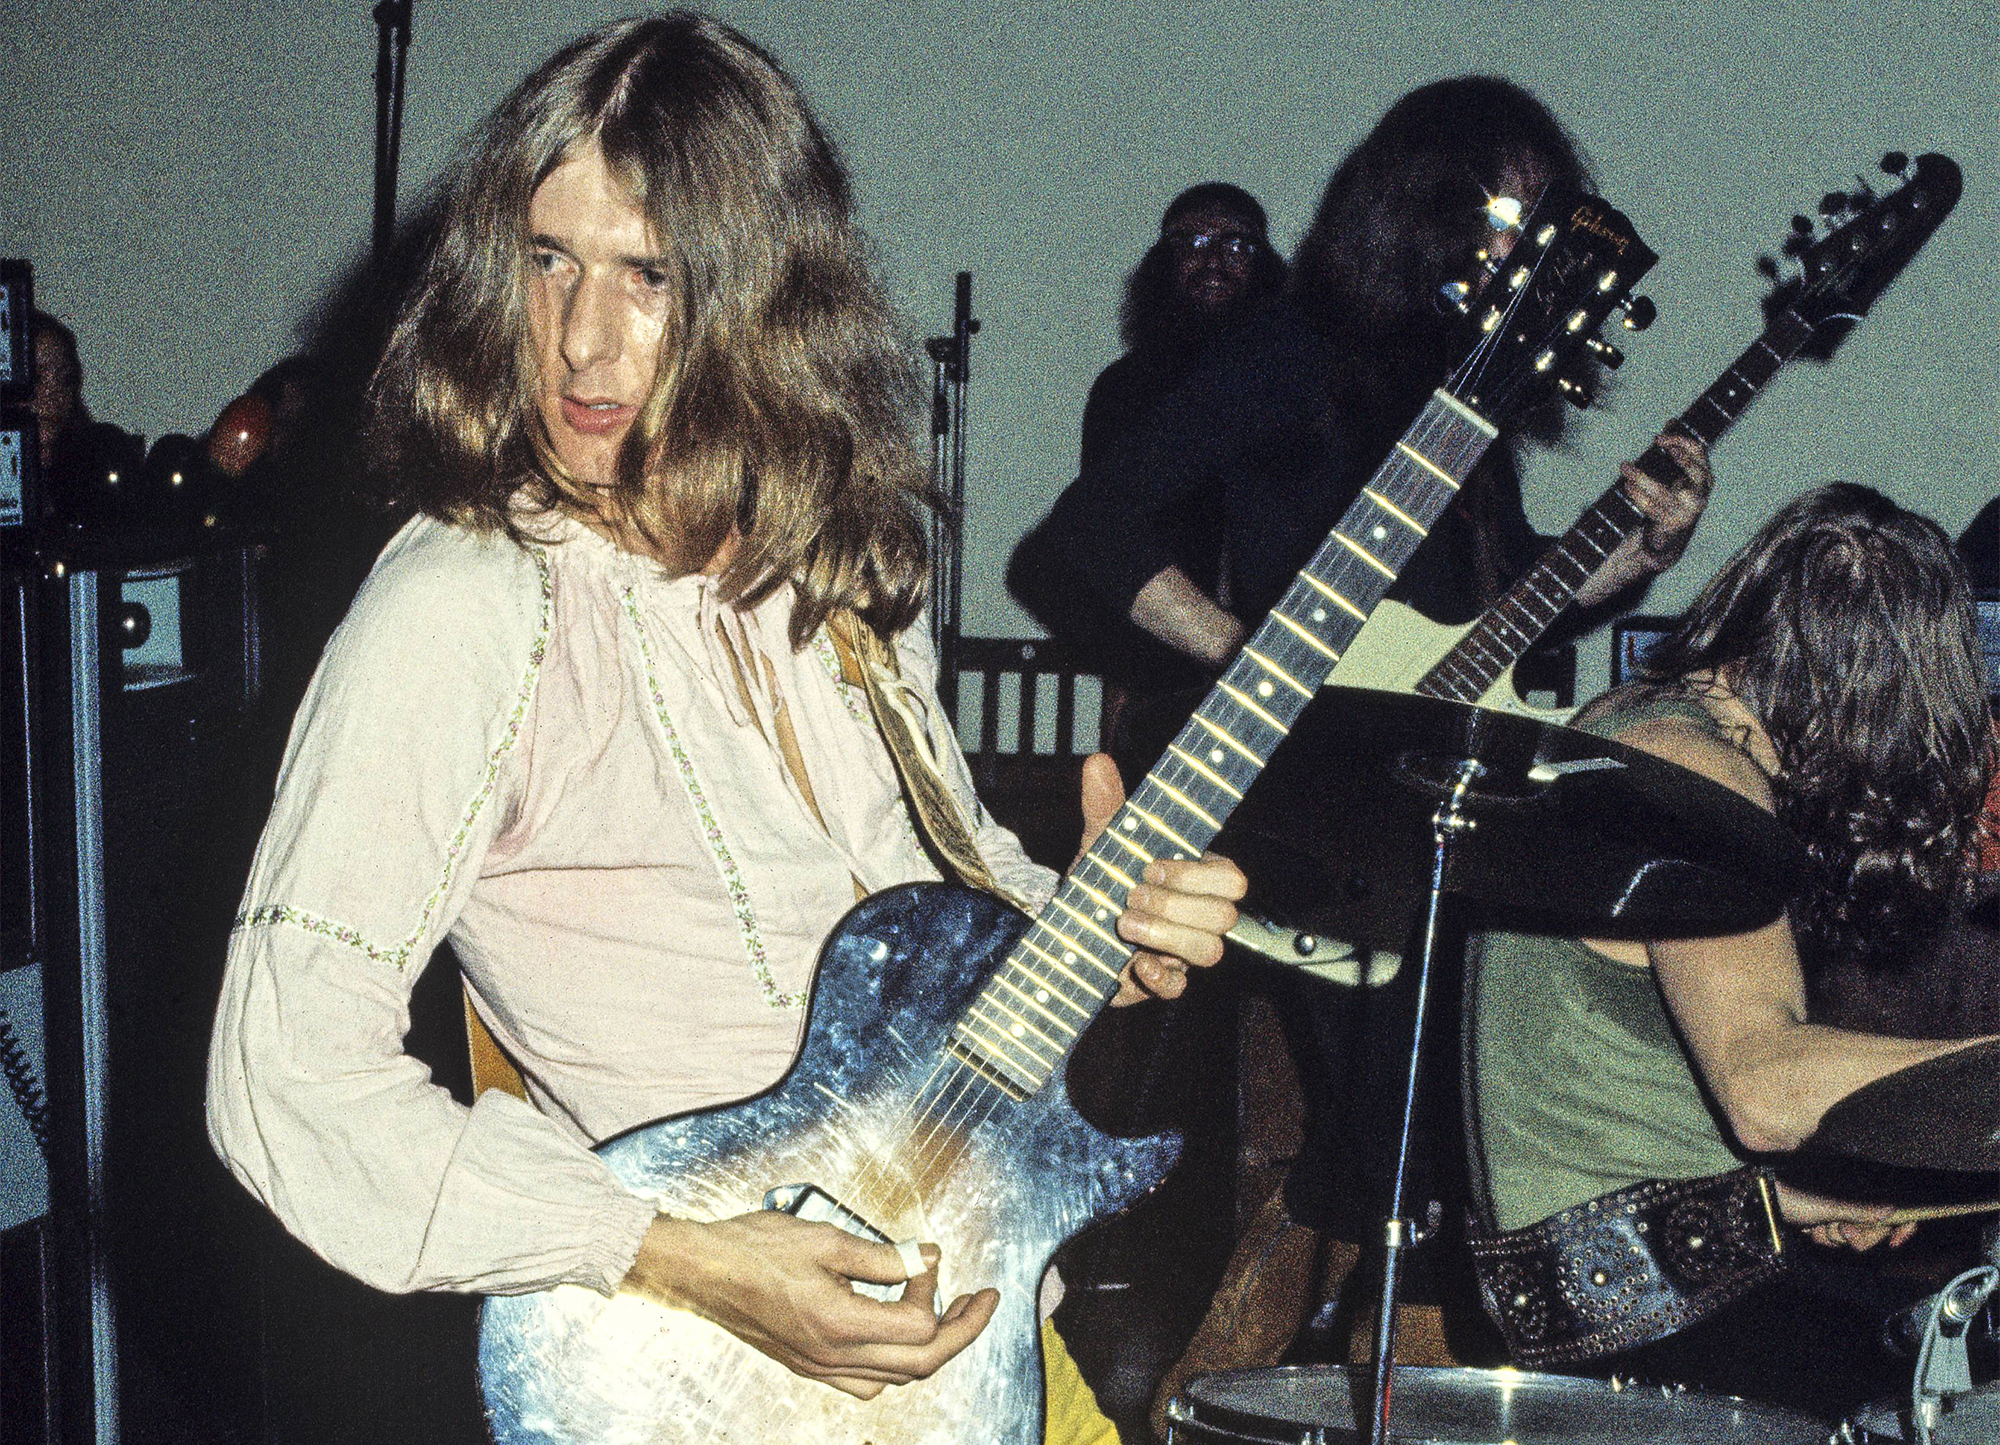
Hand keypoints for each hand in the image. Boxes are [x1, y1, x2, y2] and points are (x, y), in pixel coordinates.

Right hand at [621, 1212, 998, 1397]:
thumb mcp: (827, 1239)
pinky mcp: (807, 1365)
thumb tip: (929, 1258)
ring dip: (930, 1349)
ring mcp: (819, 1367)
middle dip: (962, 1330)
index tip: (931, 1258)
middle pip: (921, 1363)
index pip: (920, 1327)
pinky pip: (865, 1381)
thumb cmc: (756, 1248)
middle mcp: (833, 1357)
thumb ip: (884, 1256)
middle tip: (983, 1300)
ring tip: (946, 1312)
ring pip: (896, 1377)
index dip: (937, 1291)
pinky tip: (895, 1333)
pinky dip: (894, 1362)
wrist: (701, 1271)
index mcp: (840, 1325)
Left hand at [1075, 753, 1245, 1004]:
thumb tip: (1097, 762)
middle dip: (1176, 905)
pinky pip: (1178, 989)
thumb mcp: (1102, 840)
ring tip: (1124, 924)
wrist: (1066, 923)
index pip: (1232, 880)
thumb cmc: (1100, 877)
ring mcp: (1181, 952)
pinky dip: (1160, 978)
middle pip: (1224, 918)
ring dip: (1167, 936)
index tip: (1152, 865)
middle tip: (1130, 896)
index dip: (1197, 876)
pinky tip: (1134, 965)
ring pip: (1210, 953)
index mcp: (1195, 879)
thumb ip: (1106, 804)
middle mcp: (1196, 916)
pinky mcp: (1158, 981)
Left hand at [1622, 430, 1712, 569]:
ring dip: (1641, 478)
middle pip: (1691, 471)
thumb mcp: (1681, 471)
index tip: (1658, 438)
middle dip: (1677, 456)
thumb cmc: (1678, 493)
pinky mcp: (1671, 522)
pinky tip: (1627, 485)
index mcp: (1706, 476)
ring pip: (1663, 492)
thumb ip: (1676, 447)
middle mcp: (1701, 493)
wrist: (1675, 530)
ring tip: (1625, 467)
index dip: (1680, 441)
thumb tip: (1672, 421)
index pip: (1699, 451)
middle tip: (1654, 445)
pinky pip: (1652, 508)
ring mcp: (1687, 510)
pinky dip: (1637, 496)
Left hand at [1774, 1182, 1914, 1251]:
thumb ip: (1861, 1211)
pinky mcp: (1823, 1219)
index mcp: (1858, 1186)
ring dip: (1836, 1237)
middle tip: (1841, 1232)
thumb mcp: (1829, 1205)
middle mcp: (1852, 1196)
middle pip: (1876, 1227)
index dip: (1901, 1225)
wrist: (1760, 1200)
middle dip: (1859, 1235)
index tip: (1894, 1243)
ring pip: (1854, 1236)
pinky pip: (1834, 1239)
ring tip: (1818, 1227)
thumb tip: (1894, 1210)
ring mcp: (1837, 1209)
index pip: (1894, 1206)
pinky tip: (1809, 1230)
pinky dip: (1823, 1238)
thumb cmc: (1794, 1195)